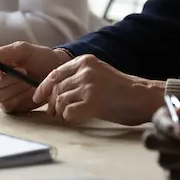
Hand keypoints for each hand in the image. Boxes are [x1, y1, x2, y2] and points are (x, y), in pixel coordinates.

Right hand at [0, 42, 68, 112]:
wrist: (56, 73)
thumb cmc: (40, 58)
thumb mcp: (25, 50)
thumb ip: (5, 52)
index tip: (0, 72)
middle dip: (6, 80)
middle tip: (24, 72)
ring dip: (14, 88)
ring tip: (28, 80)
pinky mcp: (9, 105)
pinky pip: (6, 105)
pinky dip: (19, 97)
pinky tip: (29, 90)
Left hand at [32, 54, 163, 124]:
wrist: (141, 97)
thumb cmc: (119, 90)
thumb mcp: (97, 74)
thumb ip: (78, 77)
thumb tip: (54, 91)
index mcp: (85, 61)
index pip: (55, 73)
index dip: (43, 87)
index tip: (38, 98)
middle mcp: (85, 71)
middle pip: (56, 89)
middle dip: (52, 103)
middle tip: (55, 113)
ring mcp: (89, 85)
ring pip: (60, 101)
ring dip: (61, 112)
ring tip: (67, 116)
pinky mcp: (93, 101)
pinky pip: (69, 112)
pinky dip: (70, 117)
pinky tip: (78, 117)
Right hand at [143, 93, 179, 179]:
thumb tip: (179, 112)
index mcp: (168, 118)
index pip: (157, 122)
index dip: (167, 127)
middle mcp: (163, 138)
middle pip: (150, 142)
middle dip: (171, 144)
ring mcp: (168, 159)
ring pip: (164, 161)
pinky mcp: (176, 177)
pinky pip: (175, 177)